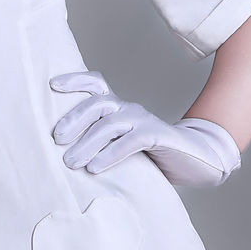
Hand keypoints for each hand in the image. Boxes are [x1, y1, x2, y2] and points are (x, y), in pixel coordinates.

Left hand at [48, 71, 240, 189]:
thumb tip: (62, 159)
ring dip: (87, 143)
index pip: (96, 85)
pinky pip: (130, 141)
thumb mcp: (121, 147)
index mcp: (118, 108)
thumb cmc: (152, 156)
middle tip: (56, 139)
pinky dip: (110, 154)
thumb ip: (99, 146)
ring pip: (110, 124)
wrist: (197, 160)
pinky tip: (95, 168)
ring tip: (71, 163)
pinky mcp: (157, 136)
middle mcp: (128, 109)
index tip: (53, 85)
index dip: (75, 80)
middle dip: (74, 118)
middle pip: (97, 103)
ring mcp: (144, 121)